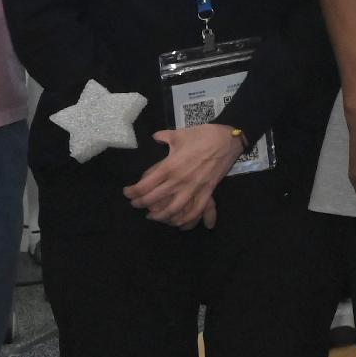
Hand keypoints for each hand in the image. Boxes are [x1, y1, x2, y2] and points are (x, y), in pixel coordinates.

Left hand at [123, 120, 243, 227]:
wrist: (228, 139)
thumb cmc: (203, 135)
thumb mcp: (179, 134)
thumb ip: (163, 137)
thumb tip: (155, 137)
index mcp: (169, 166)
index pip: (144, 186)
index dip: (132, 192)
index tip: (127, 192)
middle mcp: (178, 181)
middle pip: (153, 200)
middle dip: (140, 204)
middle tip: (135, 204)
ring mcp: (193, 188)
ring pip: (172, 210)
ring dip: (160, 216)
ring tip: (153, 216)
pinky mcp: (207, 192)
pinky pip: (195, 211)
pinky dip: (186, 220)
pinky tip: (178, 222)